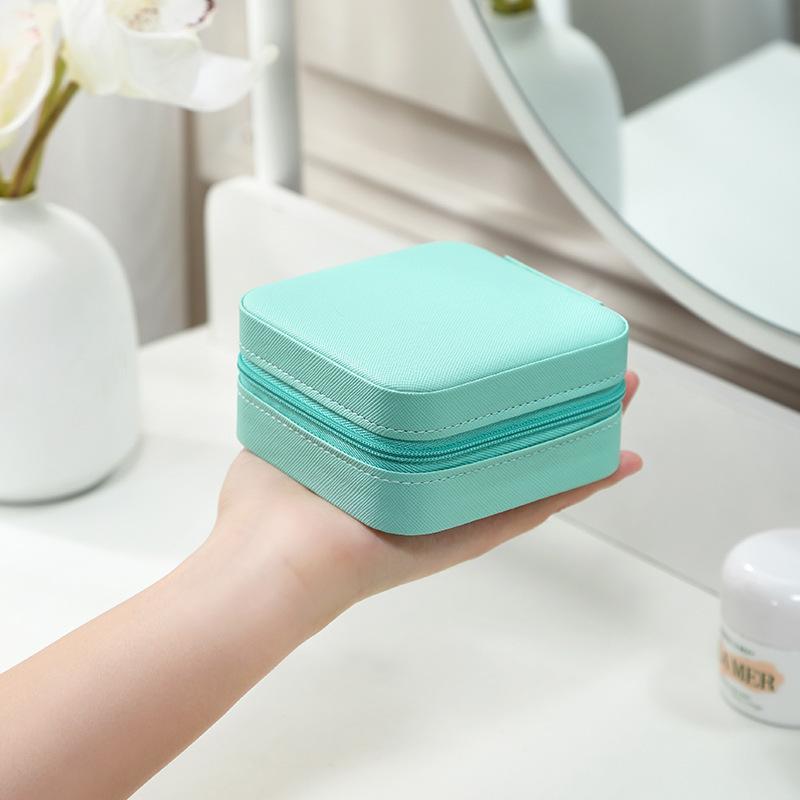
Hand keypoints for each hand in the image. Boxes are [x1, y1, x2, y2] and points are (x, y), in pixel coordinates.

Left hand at [213, 371, 641, 620]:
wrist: (266, 563)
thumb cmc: (266, 505)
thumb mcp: (297, 426)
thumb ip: (313, 395)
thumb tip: (315, 362)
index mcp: (402, 464)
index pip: (464, 424)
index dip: (501, 392)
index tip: (529, 350)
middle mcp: (436, 488)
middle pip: (510, 442)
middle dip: (553, 405)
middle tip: (591, 369)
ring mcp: (455, 513)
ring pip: (534, 469)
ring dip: (580, 434)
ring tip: (619, 397)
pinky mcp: (466, 537)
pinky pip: (529, 508)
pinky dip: (575, 485)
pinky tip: (612, 460)